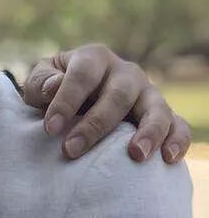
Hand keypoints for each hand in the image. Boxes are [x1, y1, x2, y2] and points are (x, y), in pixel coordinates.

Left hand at [22, 46, 189, 163]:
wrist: (75, 104)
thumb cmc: (52, 95)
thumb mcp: (40, 85)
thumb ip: (43, 84)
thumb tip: (54, 87)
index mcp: (94, 59)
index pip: (83, 75)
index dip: (66, 101)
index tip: (49, 129)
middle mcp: (125, 73)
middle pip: (118, 95)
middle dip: (95, 125)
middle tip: (71, 150)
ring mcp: (146, 93)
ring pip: (156, 108)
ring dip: (148, 132)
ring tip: (135, 156)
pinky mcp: (161, 115)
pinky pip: (177, 125)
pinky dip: (177, 140)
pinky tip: (168, 158)